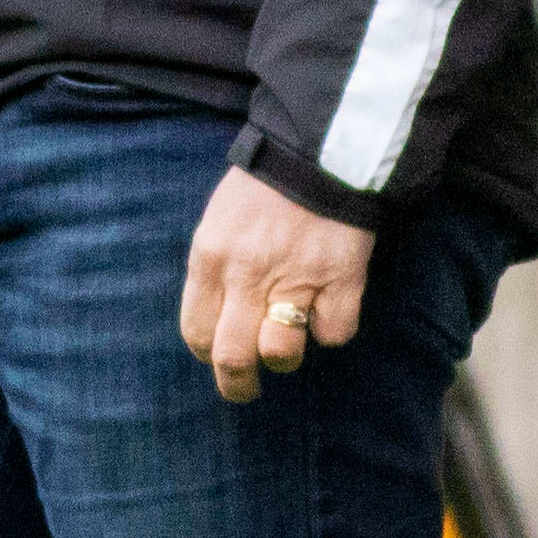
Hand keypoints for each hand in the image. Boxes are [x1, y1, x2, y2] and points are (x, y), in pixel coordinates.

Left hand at [177, 168, 374, 403]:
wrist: (320, 150)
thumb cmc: (265, 186)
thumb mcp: (220, 221)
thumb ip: (215, 268)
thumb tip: (216, 321)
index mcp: (211, 256)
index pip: (197, 332)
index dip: (208, 353)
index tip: (219, 355)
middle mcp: (248, 274)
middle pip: (232, 357)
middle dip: (237, 384)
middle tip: (245, 388)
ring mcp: (296, 278)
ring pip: (281, 354)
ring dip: (285, 355)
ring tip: (291, 334)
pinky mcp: (341, 279)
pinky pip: (333, 333)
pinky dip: (331, 327)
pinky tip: (328, 303)